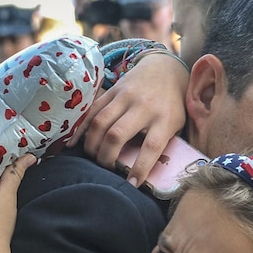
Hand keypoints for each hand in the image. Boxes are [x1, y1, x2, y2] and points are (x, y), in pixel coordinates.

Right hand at [68, 54, 188, 185]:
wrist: (165, 69)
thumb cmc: (173, 104)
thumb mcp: (178, 124)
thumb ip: (165, 143)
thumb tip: (152, 173)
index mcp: (165, 119)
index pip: (151, 147)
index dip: (140, 168)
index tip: (131, 184)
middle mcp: (144, 106)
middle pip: (117, 135)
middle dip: (106, 157)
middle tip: (105, 167)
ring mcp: (126, 96)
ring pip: (100, 122)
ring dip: (92, 144)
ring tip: (93, 157)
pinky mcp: (112, 90)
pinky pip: (91, 110)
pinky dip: (81, 129)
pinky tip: (74, 143)